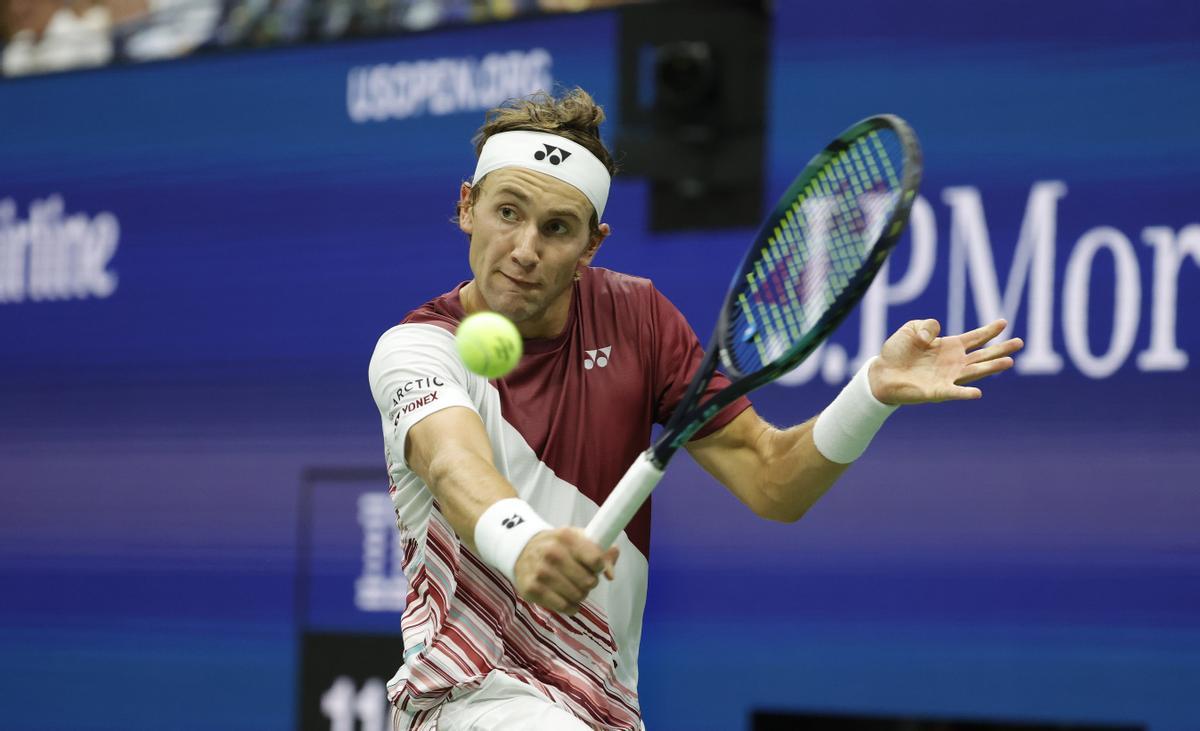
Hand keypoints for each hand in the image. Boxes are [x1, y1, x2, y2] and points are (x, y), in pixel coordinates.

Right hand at [513, 527, 618, 614]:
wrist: (521, 550)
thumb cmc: (557, 545)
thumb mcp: (578, 539)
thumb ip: (601, 552)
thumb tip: (610, 575)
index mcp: (567, 538)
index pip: (596, 560)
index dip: (599, 566)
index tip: (593, 566)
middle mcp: (553, 554)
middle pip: (589, 582)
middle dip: (589, 582)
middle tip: (581, 578)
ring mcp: (541, 573)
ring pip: (578, 596)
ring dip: (580, 595)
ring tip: (573, 588)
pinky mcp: (532, 589)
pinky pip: (564, 607)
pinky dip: (570, 607)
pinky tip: (567, 600)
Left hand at [869, 318, 1023, 404]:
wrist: (880, 373)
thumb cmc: (897, 352)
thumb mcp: (910, 329)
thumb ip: (926, 325)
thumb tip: (936, 335)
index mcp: (949, 346)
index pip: (975, 337)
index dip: (989, 331)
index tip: (1004, 323)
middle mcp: (953, 362)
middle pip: (982, 355)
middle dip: (1001, 349)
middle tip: (1020, 343)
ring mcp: (948, 377)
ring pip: (975, 371)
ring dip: (991, 367)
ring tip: (1008, 362)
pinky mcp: (938, 391)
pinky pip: (955, 392)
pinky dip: (965, 393)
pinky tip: (977, 393)